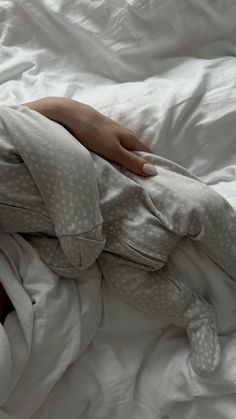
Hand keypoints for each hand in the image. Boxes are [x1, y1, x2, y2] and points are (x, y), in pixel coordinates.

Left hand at [23, 97, 156, 176]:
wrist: (69, 115)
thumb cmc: (92, 133)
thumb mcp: (113, 150)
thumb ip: (131, 161)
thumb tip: (153, 171)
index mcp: (130, 137)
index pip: (148, 152)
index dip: (150, 165)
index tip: (150, 180)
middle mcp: (123, 134)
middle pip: (136, 151)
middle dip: (138, 165)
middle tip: (137, 182)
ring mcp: (111, 133)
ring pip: (123, 149)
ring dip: (125, 161)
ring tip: (123, 176)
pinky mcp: (100, 134)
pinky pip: (112, 147)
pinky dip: (114, 156)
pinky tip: (108, 164)